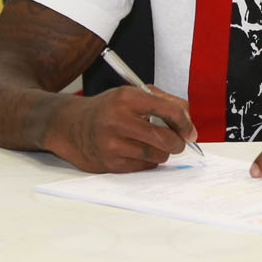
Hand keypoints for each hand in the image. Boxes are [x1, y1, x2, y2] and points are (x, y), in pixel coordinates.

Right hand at [44, 85, 196, 173]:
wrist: (70, 125)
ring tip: (152, 145)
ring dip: (162, 152)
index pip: (168, 110)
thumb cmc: (108, 109)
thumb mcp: (131, 95)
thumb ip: (163, 102)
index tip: (190, 132)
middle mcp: (118, 120)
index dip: (185, 123)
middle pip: (166, 139)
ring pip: (158, 155)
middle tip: (177, 142)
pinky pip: (144, 166)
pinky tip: (136, 152)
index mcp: (126, 97)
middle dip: (178, 143)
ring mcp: (112, 143)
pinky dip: (147, 161)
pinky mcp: (110, 163)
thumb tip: (189, 124)